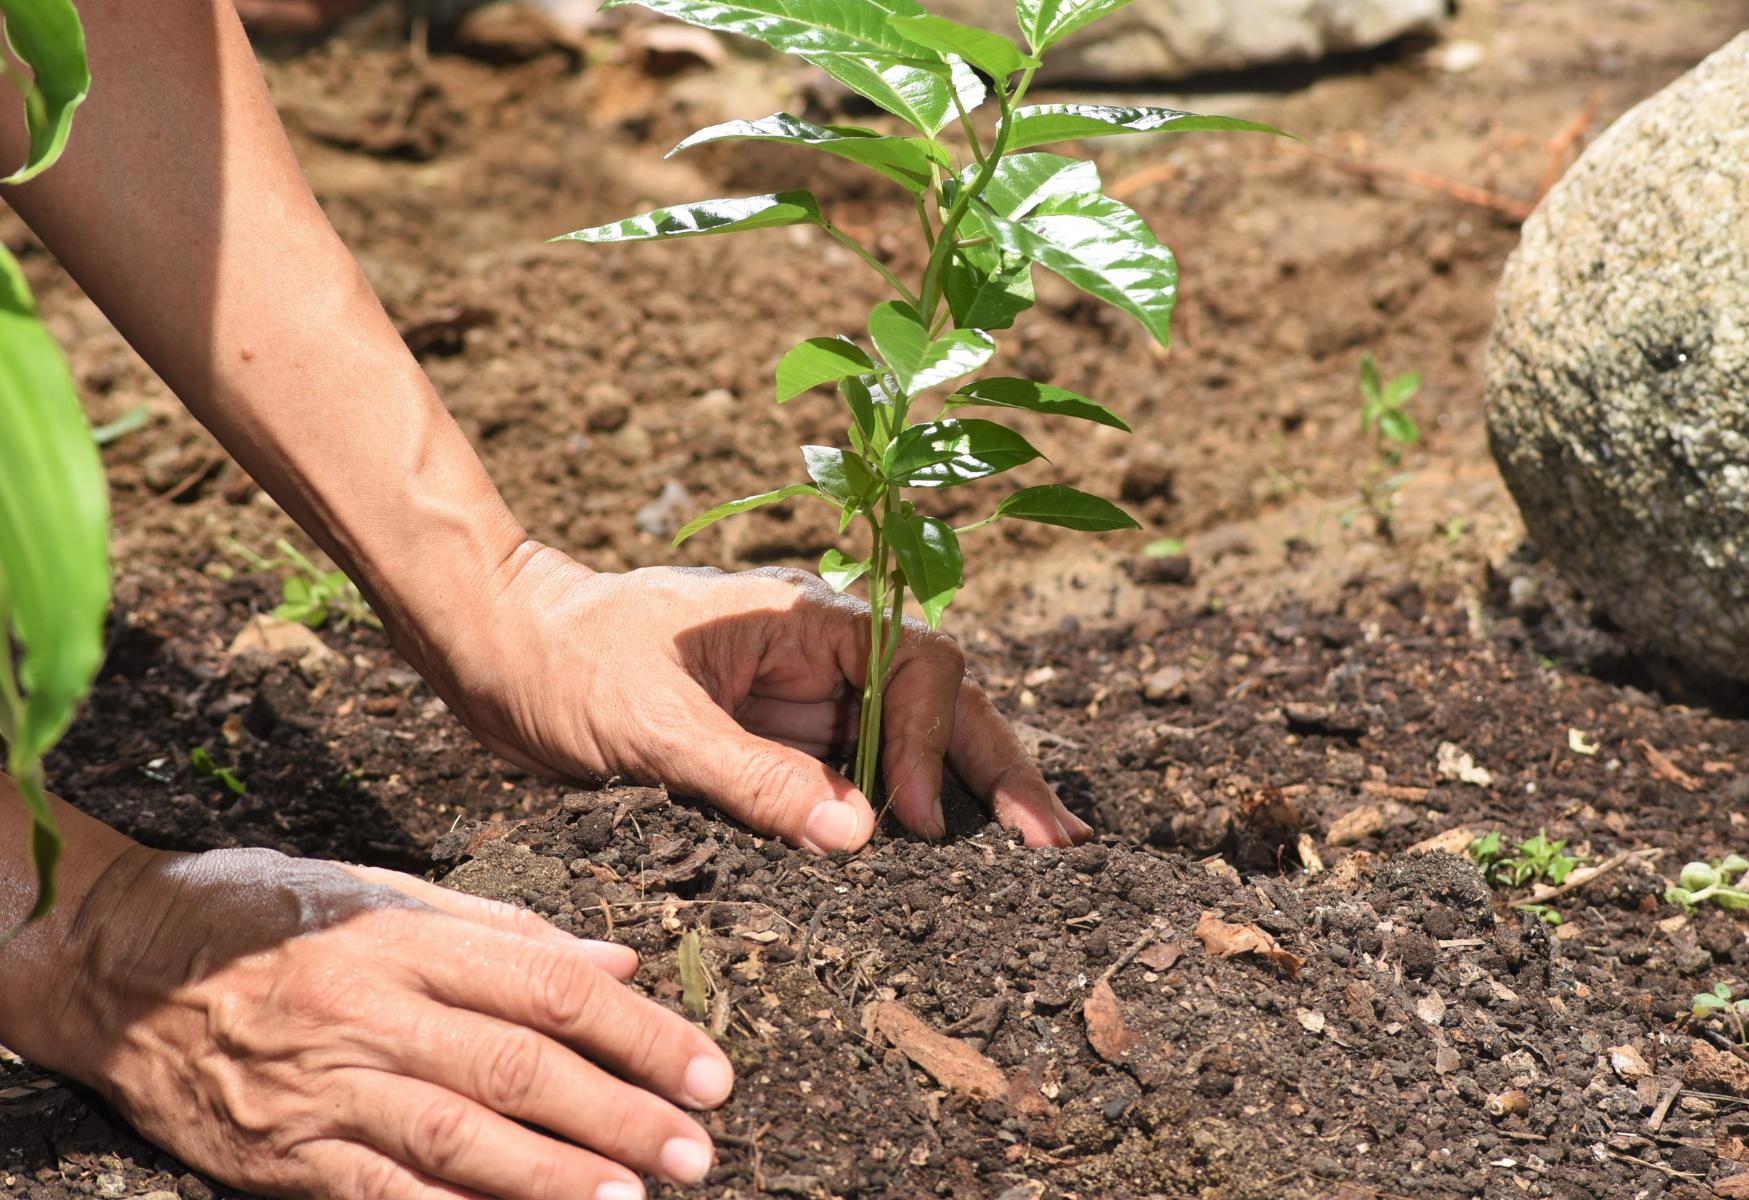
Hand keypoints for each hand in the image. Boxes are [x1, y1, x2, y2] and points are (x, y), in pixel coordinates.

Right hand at [25, 844, 731, 1199]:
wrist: (114, 958)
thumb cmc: (261, 913)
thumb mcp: (382, 892)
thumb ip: (504, 931)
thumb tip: (616, 962)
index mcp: (407, 937)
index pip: (551, 987)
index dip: (640, 1032)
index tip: (706, 1068)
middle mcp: (372, 1008)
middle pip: (519, 1067)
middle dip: (620, 1112)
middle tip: (694, 1148)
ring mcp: (324, 1085)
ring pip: (458, 1135)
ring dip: (553, 1175)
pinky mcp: (280, 1152)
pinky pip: (377, 1192)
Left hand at [409, 546, 1089, 851]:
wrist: (503, 655)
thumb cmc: (568, 663)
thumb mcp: (652, 723)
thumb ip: (752, 777)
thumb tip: (859, 837)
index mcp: (803, 618)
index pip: (915, 666)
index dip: (927, 743)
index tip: (903, 820)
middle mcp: (821, 653)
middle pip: (941, 699)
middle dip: (998, 766)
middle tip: (1058, 842)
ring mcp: (806, 699)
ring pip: (915, 738)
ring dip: (972, 790)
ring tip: (1038, 850)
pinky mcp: (781, 742)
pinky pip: (862, 776)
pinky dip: (910, 810)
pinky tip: (948, 852)